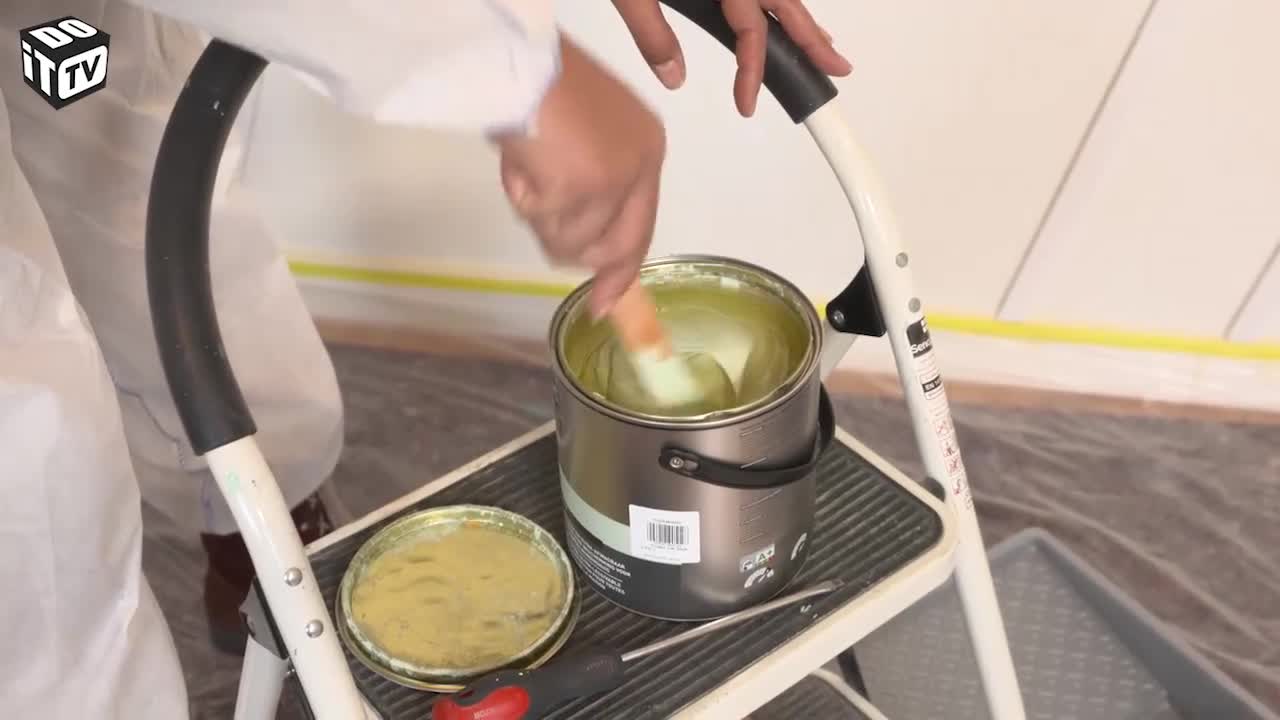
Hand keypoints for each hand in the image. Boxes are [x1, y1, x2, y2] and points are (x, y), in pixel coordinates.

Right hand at [494, 36, 665, 318]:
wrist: (517, 62)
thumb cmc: (540, 87)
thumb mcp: (585, 136)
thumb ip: (593, 183)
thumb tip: (580, 244)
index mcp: (648, 150)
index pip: (641, 228)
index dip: (621, 271)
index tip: (605, 304)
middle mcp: (640, 168)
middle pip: (611, 247)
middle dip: (573, 247)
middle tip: (545, 222)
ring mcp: (613, 180)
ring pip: (571, 241)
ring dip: (539, 216)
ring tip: (527, 169)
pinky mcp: (581, 188)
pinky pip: (544, 224)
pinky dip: (522, 199)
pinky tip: (519, 163)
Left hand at [613, 0, 851, 116]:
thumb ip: (651, 33)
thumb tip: (673, 76)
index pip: (751, 30)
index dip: (754, 70)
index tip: (747, 103)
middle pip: (784, 4)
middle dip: (811, 39)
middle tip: (836, 69)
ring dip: (796, 17)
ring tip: (818, 42)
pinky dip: (772, 0)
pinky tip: (775, 11)